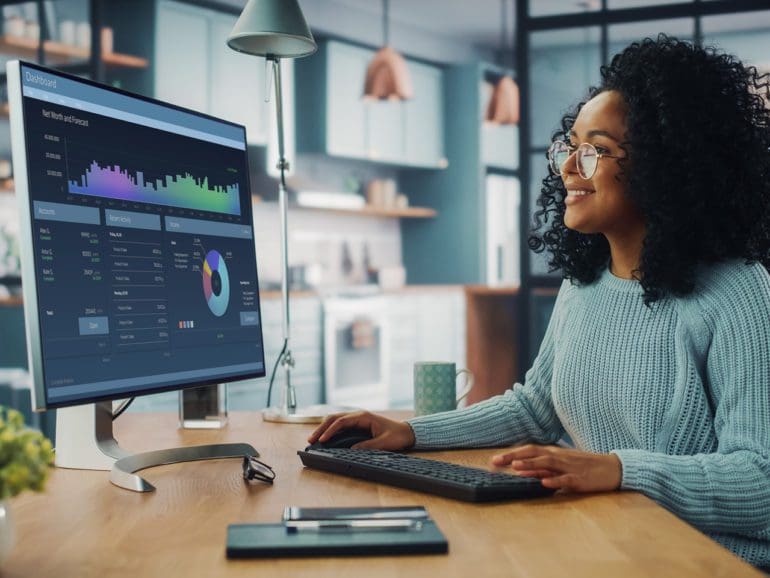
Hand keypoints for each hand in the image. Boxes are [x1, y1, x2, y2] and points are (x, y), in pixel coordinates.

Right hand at [308, 411, 415, 450]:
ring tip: (314, 439)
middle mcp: (358, 416)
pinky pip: (340, 426)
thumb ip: (368, 446)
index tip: (323, 439)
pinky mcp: (357, 425)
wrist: (406, 432)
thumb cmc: (396, 435)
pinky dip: (331, 430)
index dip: (331, 430)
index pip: (342, 421)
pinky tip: (324, 438)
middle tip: (311, 439)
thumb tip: (351, 450)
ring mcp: (357, 419)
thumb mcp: (384, 443)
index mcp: (364, 417)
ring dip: (324, 428)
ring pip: (335, 420)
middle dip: (322, 428)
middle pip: (334, 418)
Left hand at [491, 444, 621, 492]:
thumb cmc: (584, 467)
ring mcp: (569, 467)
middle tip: (497, 462)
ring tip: (516, 467)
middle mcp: (559, 457)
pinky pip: (566, 479)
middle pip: (534, 453)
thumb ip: (542, 468)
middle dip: (514, 457)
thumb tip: (521, 470)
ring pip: (548, 464)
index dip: (512, 453)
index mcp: (553, 453)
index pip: (529, 450)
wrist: (612, 468)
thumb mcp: (560, 466)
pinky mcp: (580, 479)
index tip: (495, 459)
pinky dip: (555, 480)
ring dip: (531, 465)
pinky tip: (544, 483)